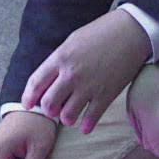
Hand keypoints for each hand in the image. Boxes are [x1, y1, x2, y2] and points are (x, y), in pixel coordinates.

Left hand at [21, 9, 150, 133]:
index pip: (36, 83)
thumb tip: (49, 79)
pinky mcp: (106, 95)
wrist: (131, 32)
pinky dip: (86, 126)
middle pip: (49, 104)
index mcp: (60, 58)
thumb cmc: (100, 33)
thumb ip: (59, 60)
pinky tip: (85, 126)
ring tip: (70, 115)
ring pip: (67, 116)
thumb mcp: (72, 41)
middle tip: (53, 109)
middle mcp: (71, 75)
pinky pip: (91, 119)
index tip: (28, 104)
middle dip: (48, 110)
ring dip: (67, 118)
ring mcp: (89, 87)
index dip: (28, 97)